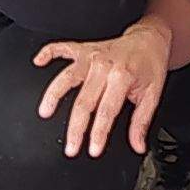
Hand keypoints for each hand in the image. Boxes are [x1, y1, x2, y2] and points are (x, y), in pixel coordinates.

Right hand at [33, 28, 167, 157]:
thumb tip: (138, 145)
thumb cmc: (150, 65)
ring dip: (54, 95)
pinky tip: (38, 62)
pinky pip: (62, 48)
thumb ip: (141, 122)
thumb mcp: (152, 95)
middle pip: (84, 101)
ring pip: (67, 77)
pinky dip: (48, 53)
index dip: (98, 133)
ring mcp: (91, 56)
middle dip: (76, 128)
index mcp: (122, 77)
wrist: (150, 39)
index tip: (93, 150)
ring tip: (45, 112)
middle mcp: (104, 66)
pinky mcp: (83, 49)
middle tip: (71, 147)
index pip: (106, 111)